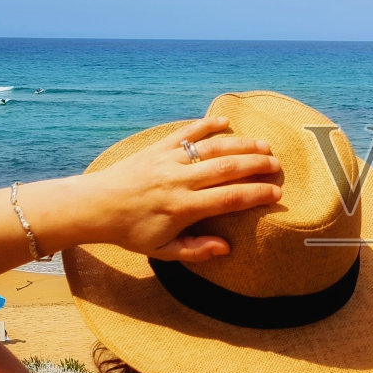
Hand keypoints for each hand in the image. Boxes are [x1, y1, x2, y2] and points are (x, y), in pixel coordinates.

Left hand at [64, 117, 282, 261]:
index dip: (257, 194)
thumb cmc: (130, 231)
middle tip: (277, 165)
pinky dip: (207, 125)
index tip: (276, 193)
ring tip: (264, 145)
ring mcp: (169, 160)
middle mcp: (180, 180)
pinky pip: (187, 132)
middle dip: (257, 165)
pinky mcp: (158, 148)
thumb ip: (196, 250)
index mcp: (183, 207)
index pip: (230, 198)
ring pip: (213, 147)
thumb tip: (227, 248)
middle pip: (228, 168)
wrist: (95, 206)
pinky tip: (226, 122)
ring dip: (241, 144)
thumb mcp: (162, 250)